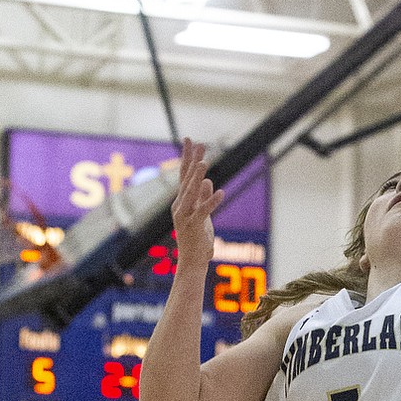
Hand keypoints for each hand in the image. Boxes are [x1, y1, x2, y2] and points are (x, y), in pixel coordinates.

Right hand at [171, 138, 223, 268]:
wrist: (192, 260)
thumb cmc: (197, 238)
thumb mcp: (202, 214)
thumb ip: (202, 197)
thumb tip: (206, 180)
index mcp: (181, 201)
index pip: (184, 175)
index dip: (187, 157)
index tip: (190, 140)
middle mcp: (180, 206)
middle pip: (186, 179)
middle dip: (192, 161)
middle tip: (199, 144)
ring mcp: (184, 216)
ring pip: (191, 193)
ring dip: (197, 177)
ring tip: (204, 162)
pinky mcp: (193, 227)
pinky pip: (203, 212)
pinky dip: (211, 202)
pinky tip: (221, 191)